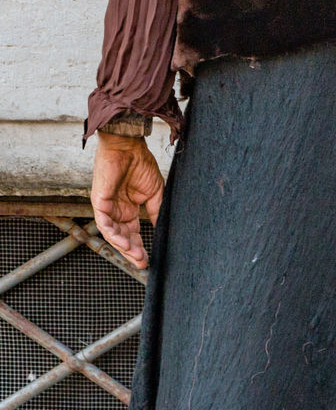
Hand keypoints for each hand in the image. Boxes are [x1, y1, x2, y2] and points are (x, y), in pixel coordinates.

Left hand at [90, 132, 164, 269]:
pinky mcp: (99, 203)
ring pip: (112, 234)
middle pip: (122, 237)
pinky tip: (125, 243)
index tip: (148, 259)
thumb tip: (161, 228)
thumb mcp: (154, 192)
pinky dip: (114, 235)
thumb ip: (156, 211)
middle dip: (132, 252)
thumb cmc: (140, 163)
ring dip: (124, 247)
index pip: (132, 233)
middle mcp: (116, 210)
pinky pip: (104, 224)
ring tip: (136, 256)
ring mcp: (107, 207)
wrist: (128, 146)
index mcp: (128, 208)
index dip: (139, 246)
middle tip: (142, 263)